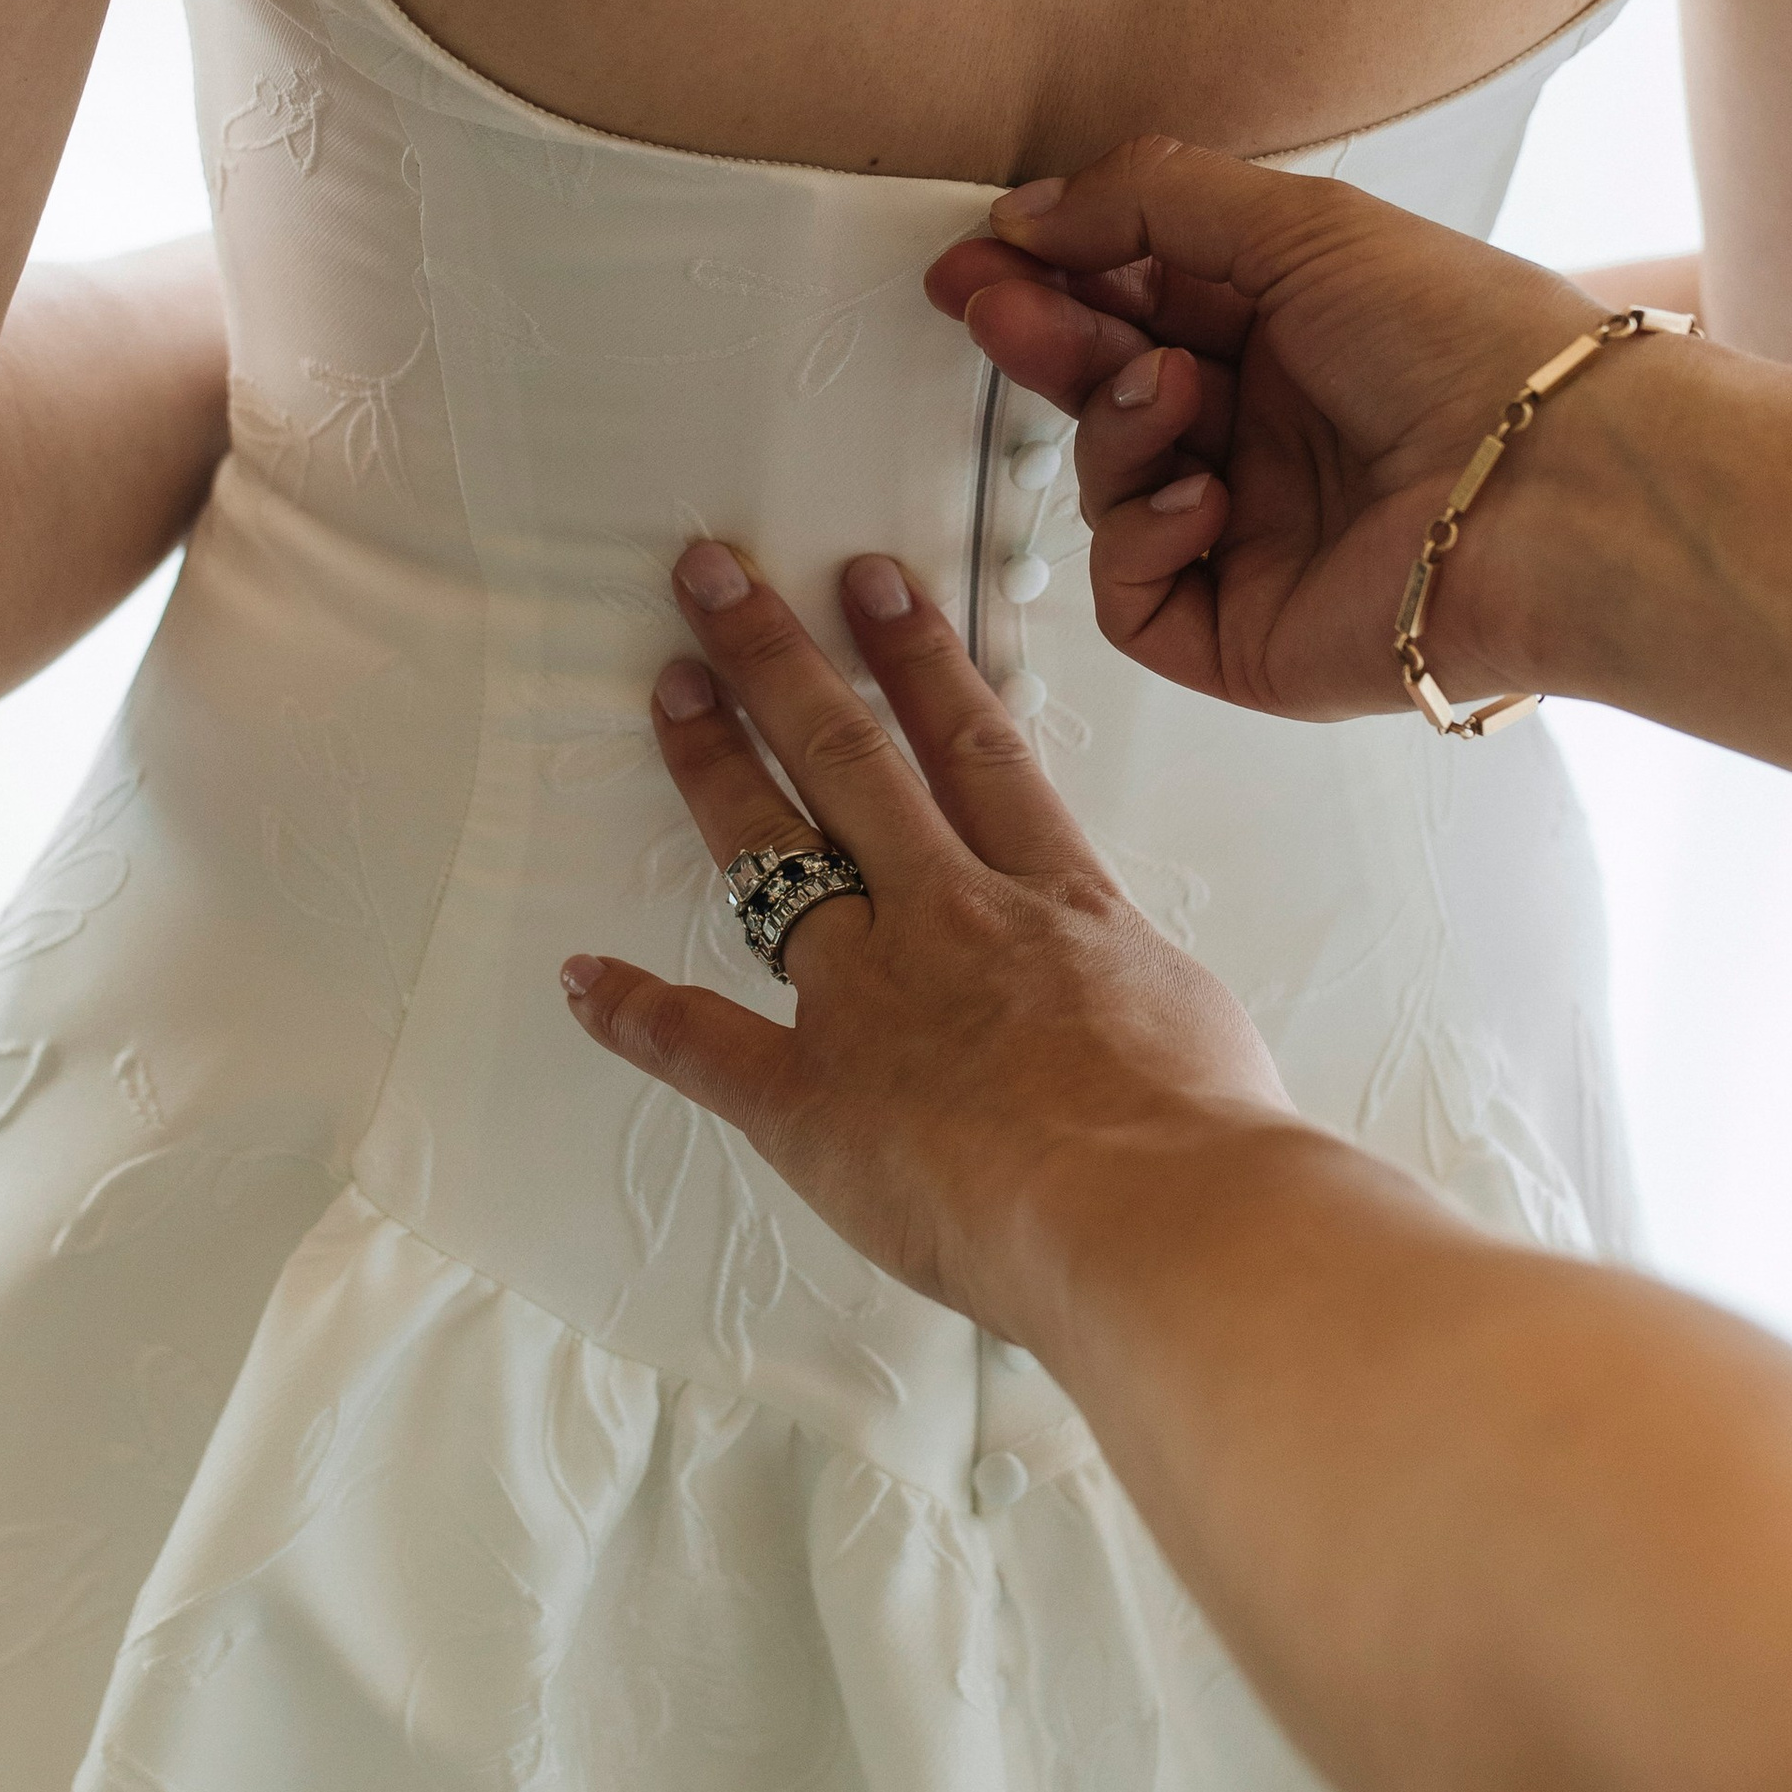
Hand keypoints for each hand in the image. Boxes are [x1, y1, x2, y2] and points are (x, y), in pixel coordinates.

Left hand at [560, 540, 1289, 1334]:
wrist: (1161, 1210)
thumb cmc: (1206, 1139)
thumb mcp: (1195, 1027)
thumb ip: (1137, 1000)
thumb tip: (1142, 1019)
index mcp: (1057, 902)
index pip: (975, 747)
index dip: (919, 658)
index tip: (874, 588)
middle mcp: (952, 918)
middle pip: (851, 756)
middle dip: (779, 658)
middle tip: (719, 582)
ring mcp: (872, 996)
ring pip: (776, 850)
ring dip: (713, 763)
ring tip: (673, 685)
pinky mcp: (814, 1097)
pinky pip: (703, 1045)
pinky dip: (636, 1013)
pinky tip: (585, 979)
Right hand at [923, 137, 1612, 719]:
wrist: (1553, 487)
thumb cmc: (1472, 347)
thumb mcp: (1300, 225)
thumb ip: (1152, 201)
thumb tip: (1033, 209)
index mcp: (1298, 332)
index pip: (1141, 300)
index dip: (1056, 274)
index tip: (984, 252)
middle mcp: (1276, 435)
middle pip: (1109, 387)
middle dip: (1048, 341)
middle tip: (994, 305)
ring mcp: (1257, 537)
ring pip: (1109, 483)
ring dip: (1116, 426)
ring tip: (1174, 391)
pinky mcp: (1245, 633)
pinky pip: (1133, 594)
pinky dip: (1140, 537)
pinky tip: (1200, 498)